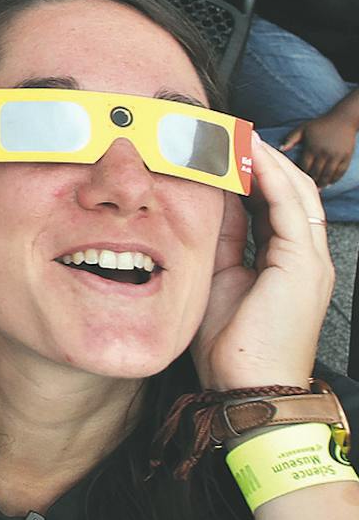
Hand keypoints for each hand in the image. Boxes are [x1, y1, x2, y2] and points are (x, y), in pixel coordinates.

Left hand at [194, 141, 333, 389]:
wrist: (248, 386)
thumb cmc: (230, 344)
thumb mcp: (220, 279)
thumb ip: (222, 242)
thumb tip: (208, 203)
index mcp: (287, 263)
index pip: (274, 206)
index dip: (252, 177)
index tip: (223, 152)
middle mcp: (305, 258)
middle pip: (290, 193)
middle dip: (263, 161)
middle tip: (230, 133)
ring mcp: (310, 260)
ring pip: (295, 193)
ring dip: (268, 161)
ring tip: (239, 135)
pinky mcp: (304, 264)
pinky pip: (289, 207)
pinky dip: (270, 177)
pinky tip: (249, 157)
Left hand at [280, 111, 357, 191]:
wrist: (343, 119)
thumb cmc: (319, 124)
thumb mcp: (302, 129)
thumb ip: (290, 139)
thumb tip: (279, 149)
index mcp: (311, 148)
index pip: (303, 166)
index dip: (299, 175)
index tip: (293, 182)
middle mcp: (324, 153)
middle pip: (316, 172)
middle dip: (310, 182)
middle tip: (304, 192)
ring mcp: (336, 156)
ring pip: (328, 174)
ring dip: (322, 184)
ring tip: (317, 191)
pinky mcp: (346, 157)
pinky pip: (340, 171)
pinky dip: (335, 179)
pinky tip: (329, 184)